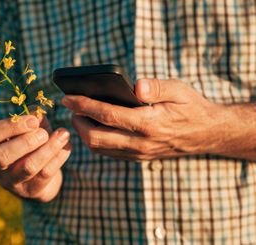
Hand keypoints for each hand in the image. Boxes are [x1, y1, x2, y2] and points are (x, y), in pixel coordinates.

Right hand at [0, 114, 71, 201]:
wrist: (38, 176)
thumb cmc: (29, 144)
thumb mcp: (29, 129)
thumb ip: (32, 119)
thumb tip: (39, 113)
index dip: (12, 126)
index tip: (33, 120)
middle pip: (3, 156)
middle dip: (26, 142)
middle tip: (44, 133)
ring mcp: (11, 181)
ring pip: (28, 167)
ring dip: (48, 149)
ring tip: (64, 134)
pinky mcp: (30, 190)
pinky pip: (45, 174)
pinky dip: (59, 158)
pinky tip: (68, 146)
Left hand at [62, 78, 227, 160]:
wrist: (206, 134)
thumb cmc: (191, 107)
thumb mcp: (179, 90)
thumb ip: (157, 87)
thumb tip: (136, 86)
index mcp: (148, 124)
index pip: (106, 115)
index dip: (83, 105)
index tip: (67, 97)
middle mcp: (140, 143)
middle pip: (95, 138)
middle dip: (77, 122)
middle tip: (71, 107)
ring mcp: (138, 153)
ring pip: (99, 148)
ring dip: (84, 133)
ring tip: (79, 116)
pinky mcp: (138, 158)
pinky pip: (108, 152)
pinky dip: (95, 140)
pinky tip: (94, 126)